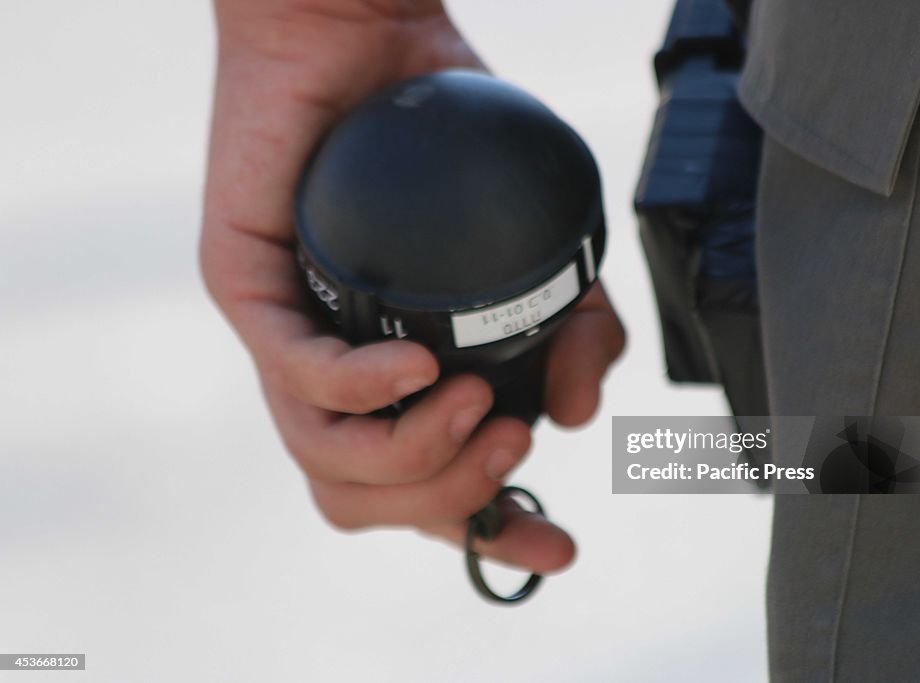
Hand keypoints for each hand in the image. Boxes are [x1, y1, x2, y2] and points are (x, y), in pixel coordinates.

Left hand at [201, 0, 624, 573]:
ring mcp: (286, 334)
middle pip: (362, 499)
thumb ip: (573, 331)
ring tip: (474, 404)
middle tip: (511, 444)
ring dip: (414, 456)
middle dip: (450, 499)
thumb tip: (576, 415)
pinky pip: (295, 374)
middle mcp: (334, 370)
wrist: (372, 30)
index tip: (553, 545)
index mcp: (394, 375)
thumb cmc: (454, 136)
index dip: (487, 532)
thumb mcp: (545, 248)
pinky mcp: (247, 288)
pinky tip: (419, 364)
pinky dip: (363, 391)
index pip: (422, 487)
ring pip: (325, 460)